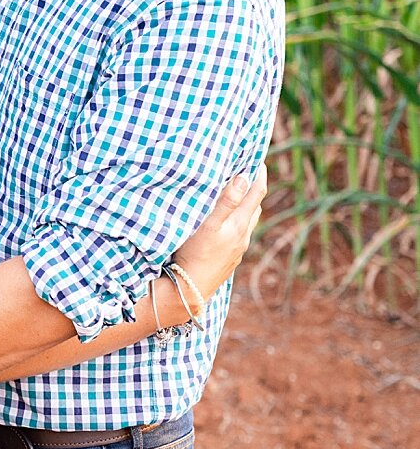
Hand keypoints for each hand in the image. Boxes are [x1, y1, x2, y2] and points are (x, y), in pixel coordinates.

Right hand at [174, 165, 267, 302]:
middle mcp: (242, 237)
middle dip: (253, 188)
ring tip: (238, 193)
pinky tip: (226, 222)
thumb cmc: (196, 254)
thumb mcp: (210, 225)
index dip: (258, 175)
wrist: (189, 289)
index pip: (256, 194)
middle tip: (247, 171)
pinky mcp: (228, 258)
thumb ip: (227, 201)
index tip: (258, 159)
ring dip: (246, 205)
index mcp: (239, 225)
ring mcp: (237, 249)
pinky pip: (238, 233)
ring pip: (247, 221)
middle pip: (254, 207)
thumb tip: (244, 178)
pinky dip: (237, 220)